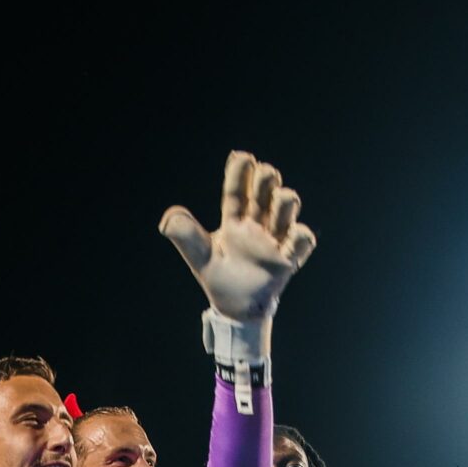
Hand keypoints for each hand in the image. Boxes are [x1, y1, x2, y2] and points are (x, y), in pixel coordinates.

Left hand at [160, 151, 317, 327]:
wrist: (237, 309)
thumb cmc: (220, 278)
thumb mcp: (200, 257)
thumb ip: (186, 237)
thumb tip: (167, 219)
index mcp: (235, 222)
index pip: (237, 192)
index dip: (240, 174)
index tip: (242, 157)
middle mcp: (256, 226)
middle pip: (264, 194)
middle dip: (267, 180)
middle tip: (265, 171)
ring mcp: (274, 240)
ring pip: (285, 212)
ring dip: (285, 201)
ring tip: (280, 197)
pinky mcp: (287, 260)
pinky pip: (300, 243)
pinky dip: (300, 236)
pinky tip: (294, 232)